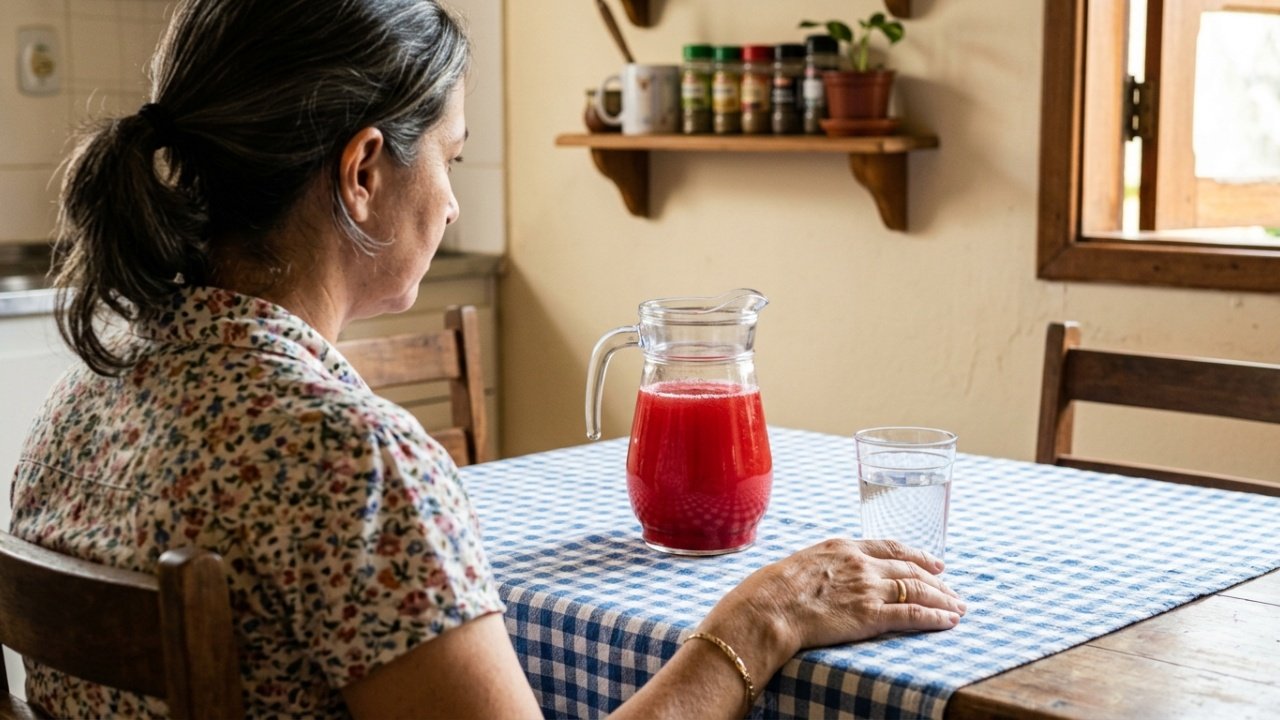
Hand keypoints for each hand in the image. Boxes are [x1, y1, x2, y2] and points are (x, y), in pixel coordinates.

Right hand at [698, 538, 964, 679]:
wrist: (769, 607)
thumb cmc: (772, 589)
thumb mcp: (800, 564)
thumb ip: (824, 567)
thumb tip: (826, 577)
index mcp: (843, 547)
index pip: (890, 547)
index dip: (916, 555)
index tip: (934, 562)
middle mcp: (861, 563)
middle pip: (910, 569)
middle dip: (936, 580)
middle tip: (953, 589)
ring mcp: (868, 588)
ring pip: (918, 589)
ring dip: (943, 599)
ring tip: (958, 607)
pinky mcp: (872, 614)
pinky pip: (913, 614)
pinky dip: (935, 617)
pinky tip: (948, 620)